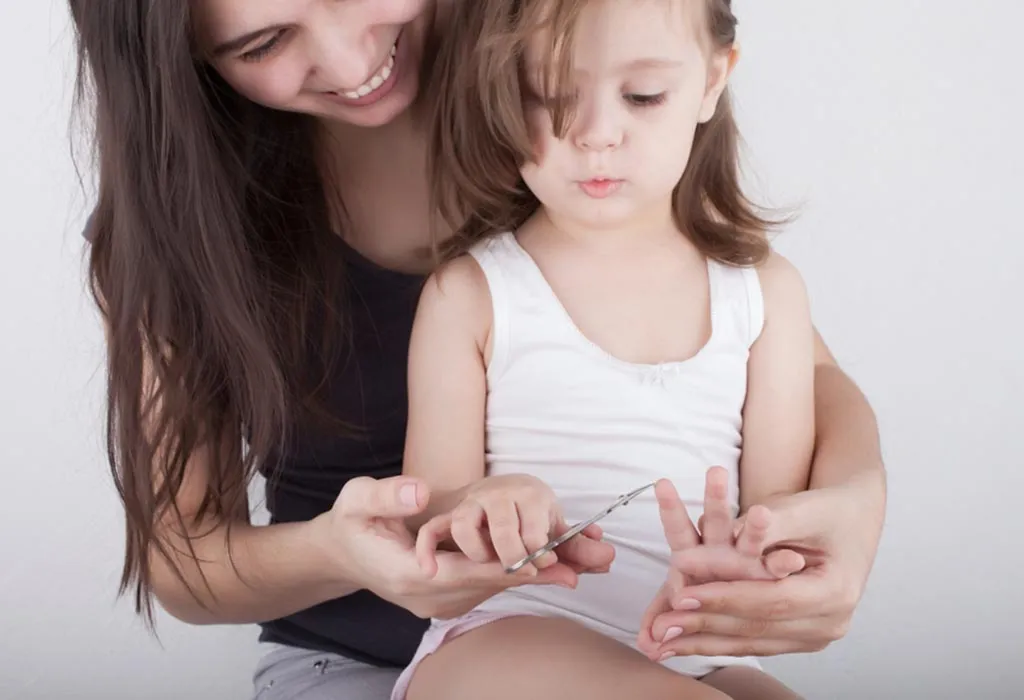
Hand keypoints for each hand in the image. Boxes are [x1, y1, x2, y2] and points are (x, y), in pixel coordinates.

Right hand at [320, 475, 611, 619]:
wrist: (339, 553)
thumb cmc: (350, 523)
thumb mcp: (357, 500)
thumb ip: (387, 497)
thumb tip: (418, 493)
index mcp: (410, 575)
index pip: (471, 572)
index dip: (511, 565)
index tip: (548, 559)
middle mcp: (429, 597)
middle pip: (492, 585)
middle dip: (537, 573)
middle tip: (583, 565)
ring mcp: (437, 601)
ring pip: (494, 589)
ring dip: (533, 575)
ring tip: (579, 563)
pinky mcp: (446, 597)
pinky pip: (487, 587)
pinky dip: (517, 574)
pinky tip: (548, 563)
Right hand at [416, 474, 595, 575]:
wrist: (495, 488)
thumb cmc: (529, 509)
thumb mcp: (554, 524)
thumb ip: (578, 545)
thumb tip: (608, 558)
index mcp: (528, 493)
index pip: (533, 530)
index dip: (541, 554)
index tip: (549, 563)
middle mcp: (497, 495)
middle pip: (503, 531)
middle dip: (515, 559)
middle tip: (525, 571)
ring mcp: (470, 504)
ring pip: (465, 526)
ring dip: (478, 553)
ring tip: (491, 564)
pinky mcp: (447, 515)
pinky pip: (432, 530)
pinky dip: (429, 547)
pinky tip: (433, 569)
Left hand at [641, 477, 876, 657]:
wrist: (855, 519)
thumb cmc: (830, 507)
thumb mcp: (806, 507)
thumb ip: (770, 523)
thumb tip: (725, 534)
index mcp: (835, 591)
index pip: (771, 600)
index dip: (725, 598)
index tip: (683, 594)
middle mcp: (830, 622)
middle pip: (758, 627)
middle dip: (705, 625)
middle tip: (661, 626)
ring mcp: (815, 635)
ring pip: (751, 642)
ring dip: (704, 642)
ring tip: (662, 641)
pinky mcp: (799, 636)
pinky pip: (752, 642)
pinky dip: (716, 642)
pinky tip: (684, 643)